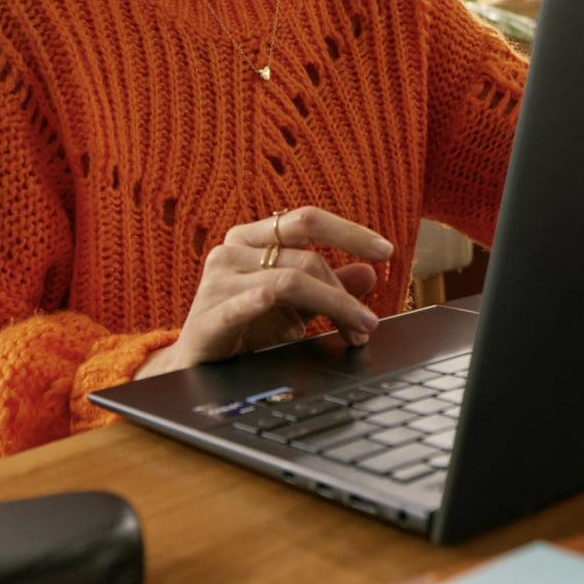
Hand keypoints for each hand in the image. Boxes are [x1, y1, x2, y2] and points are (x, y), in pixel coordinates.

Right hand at [134, 206, 392, 378]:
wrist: (197, 363)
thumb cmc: (246, 325)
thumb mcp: (295, 303)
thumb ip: (329, 285)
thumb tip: (370, 272)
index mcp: (252, 237)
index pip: (306, 219)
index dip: (349, 232)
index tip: (386, 251)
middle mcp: (232, 250)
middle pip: (305, 258)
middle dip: (345, 292)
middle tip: (369, 323)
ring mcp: (217, 281)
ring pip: (289, 281)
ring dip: (333, 307)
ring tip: (356, 333)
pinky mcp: (208, 316)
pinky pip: (249, 304)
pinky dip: (275, 307)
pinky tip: (296, 324)